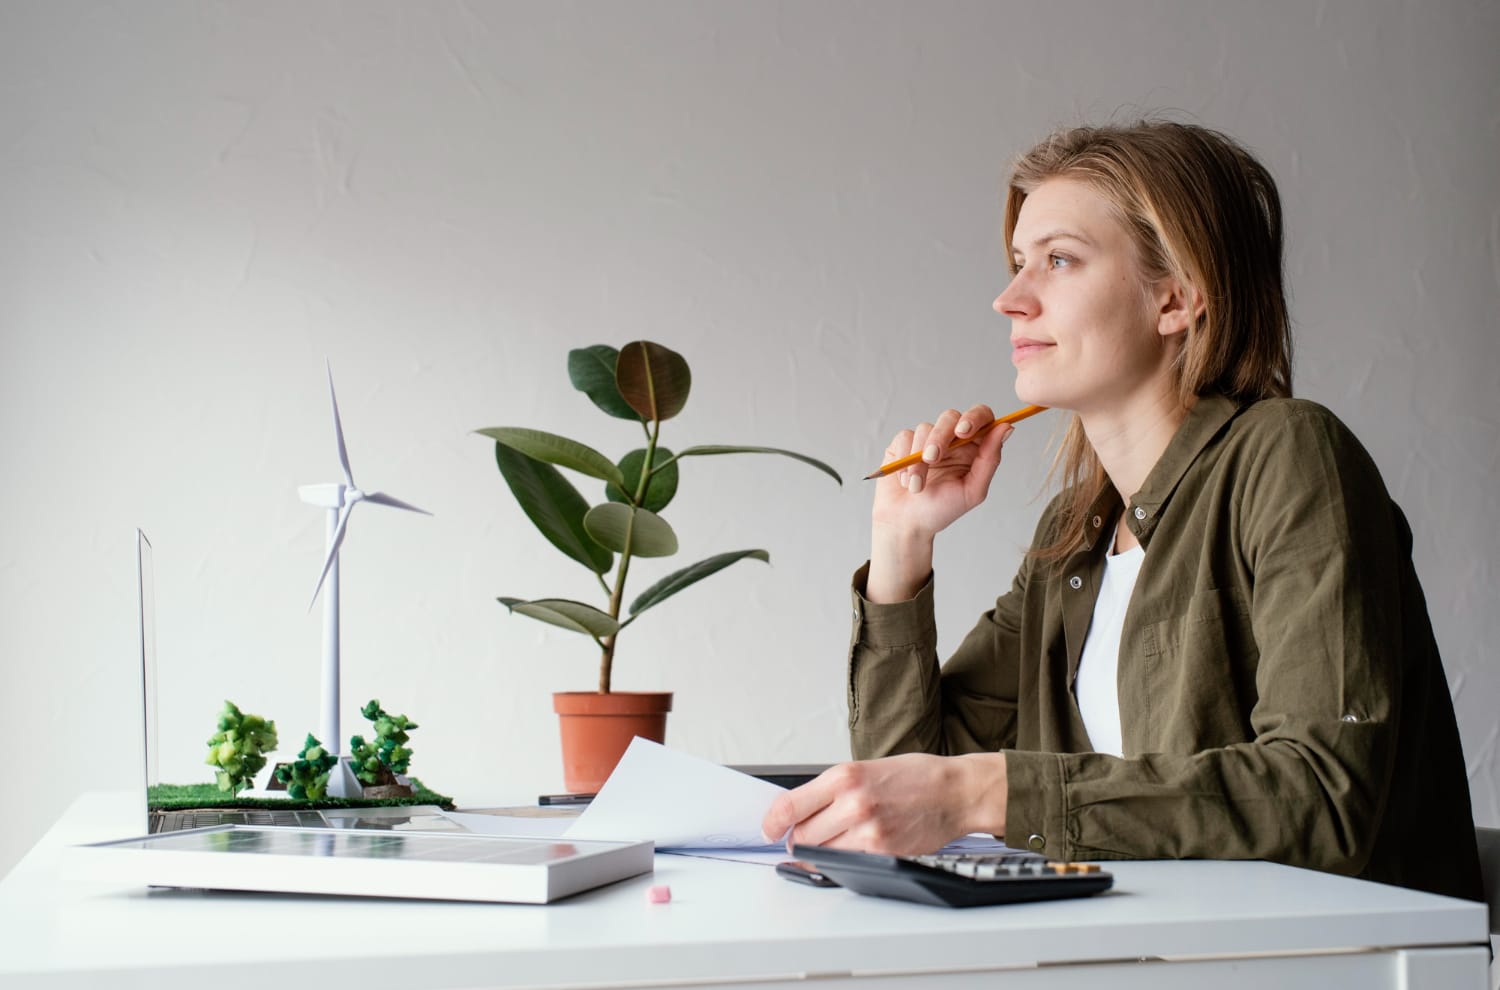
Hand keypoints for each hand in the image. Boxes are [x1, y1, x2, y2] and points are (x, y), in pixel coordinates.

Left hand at [760, 752, 1008, 855]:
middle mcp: (853, 802)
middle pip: (801, 835)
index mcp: (845, 776)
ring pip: (820, 854)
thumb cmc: (914, 778)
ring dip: (820, 851)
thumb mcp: (866, 769)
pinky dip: (842, 861)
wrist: (954, 792)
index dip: (772, 822)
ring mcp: (867, 831)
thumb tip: (797, 810)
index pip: (789, 805)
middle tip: (806, 835)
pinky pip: (846, 865)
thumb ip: (830, 789)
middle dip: (799, 838)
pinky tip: (853, 849)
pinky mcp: (882, 853)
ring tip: (836, 840)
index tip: (769, 828)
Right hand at [866, 405, 1013, 602]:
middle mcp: (951, 440)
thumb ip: (990, 459)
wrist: (907, 523)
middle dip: (940, 437)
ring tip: (917, 486)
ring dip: (919, 460)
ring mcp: (927, 439)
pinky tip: (907, 480)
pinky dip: (904, 460)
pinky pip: (905, 437)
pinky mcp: (904, 443)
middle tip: (932, 459)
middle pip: (950, 416)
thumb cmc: (942, 509)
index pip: (981, 417)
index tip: (963, 431)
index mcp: (973, 448)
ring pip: (925, 428)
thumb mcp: (973, 490)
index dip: (974, 417)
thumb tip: (1006, 427)